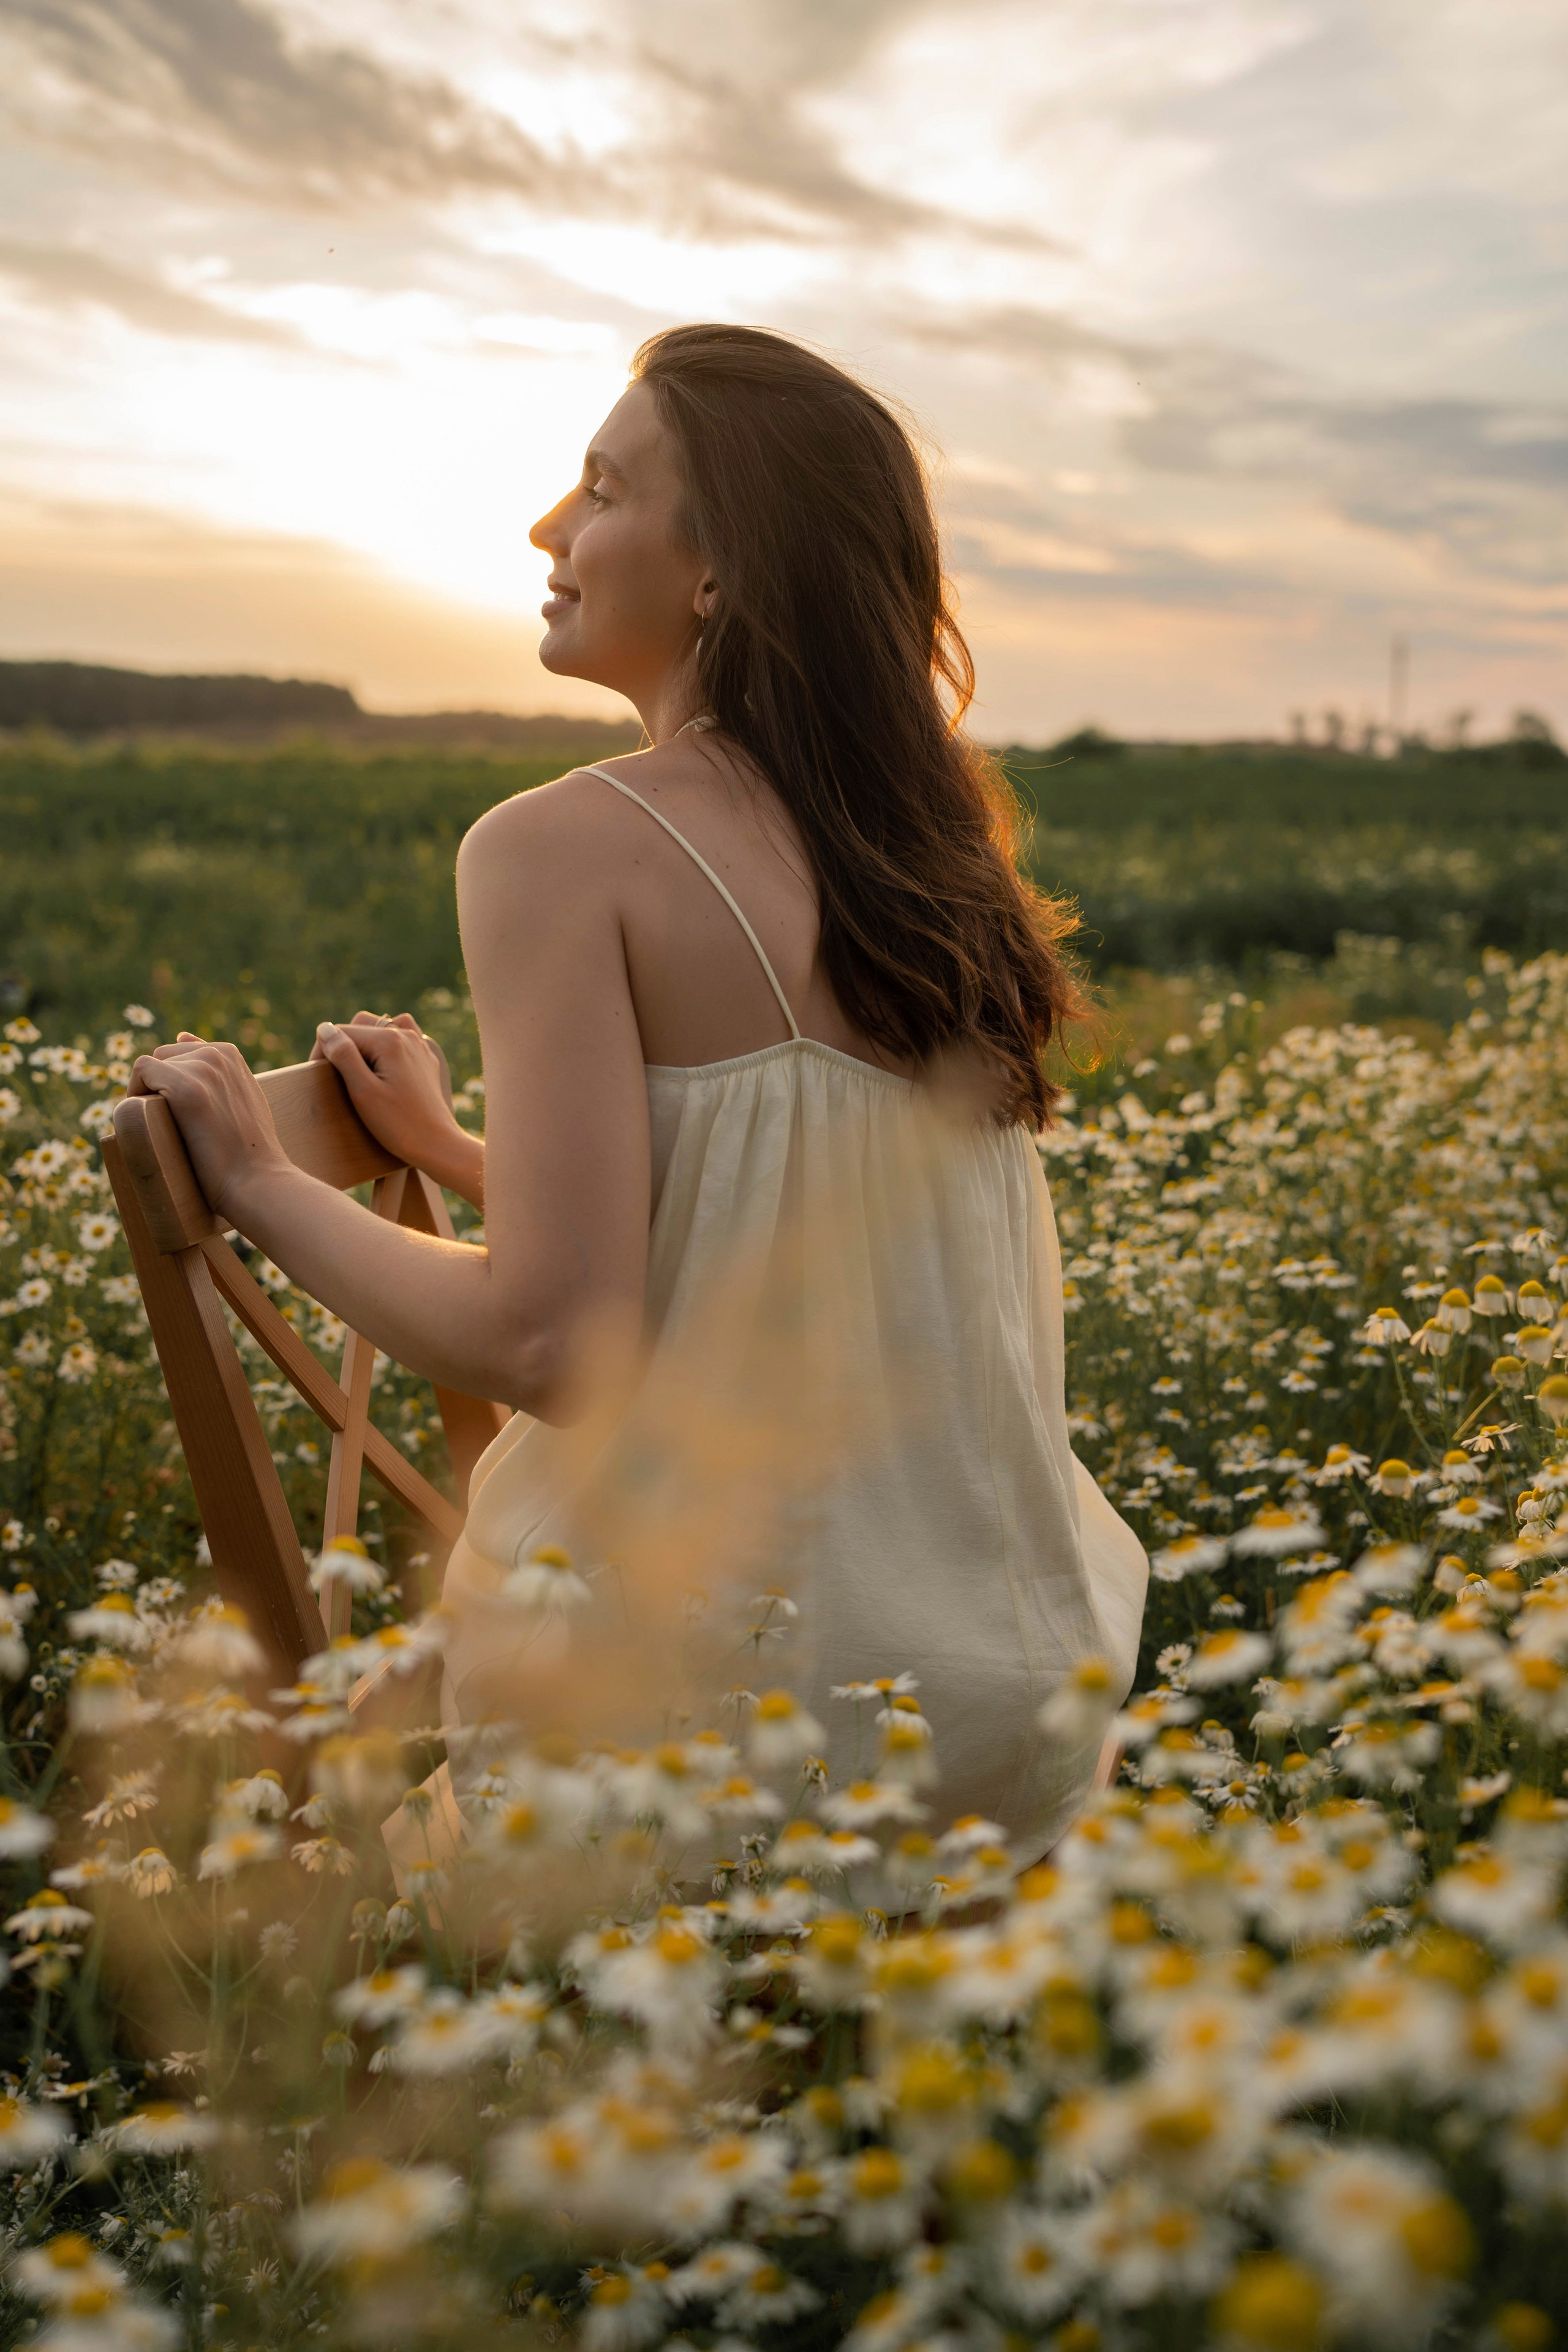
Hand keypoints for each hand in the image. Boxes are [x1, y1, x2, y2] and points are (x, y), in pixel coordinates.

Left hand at [131, 1036, 291, 1221]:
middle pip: (163, 1059)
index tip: (182, 1117)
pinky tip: (149, 1121)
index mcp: (229, 1054)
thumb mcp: (241, 1098)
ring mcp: (204, 1068)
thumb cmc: (248, 1152)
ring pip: (150, 1067)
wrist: (258, 1181)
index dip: (171, 1084)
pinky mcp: (186, 1088)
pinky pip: (142, 1073)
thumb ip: (219, 1069)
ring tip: (164, 1129)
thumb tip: (182, 1035)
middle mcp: (217, 1054)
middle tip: (171, 1127)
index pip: (179, 1054)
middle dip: (158, 1087)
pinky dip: (135, 1095)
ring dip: (147, 1095)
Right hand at [310, 1012, 482, 1204]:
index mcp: (388, 1040)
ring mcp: (419, 1046)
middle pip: (361, 1025)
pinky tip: (383, 1064)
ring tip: (358, 1069)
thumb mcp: (362, 1091)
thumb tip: (325, 1029)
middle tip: (335, 1074)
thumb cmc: (397, 1123)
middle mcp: (406, 1035)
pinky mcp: (425, 1059)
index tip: (319, 1077)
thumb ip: (343, 1055)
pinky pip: (401, 1038)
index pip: (341, 1032)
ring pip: (381, 1028)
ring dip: (364, 1042)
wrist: (436, 1144)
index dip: (323, 1052)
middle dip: (343, 1044)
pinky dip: (387, 1045)